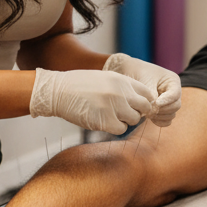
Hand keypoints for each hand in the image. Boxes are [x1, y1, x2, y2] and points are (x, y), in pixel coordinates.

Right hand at [29, 68, 154, 134]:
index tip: (136, 107)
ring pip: (133, 120)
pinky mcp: (105, 120)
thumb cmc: (80, 85)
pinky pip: (121, 129)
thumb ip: (123, 87)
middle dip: (137, 112)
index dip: (144, 102)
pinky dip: (115, 128)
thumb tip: (139, 100)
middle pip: (144, 107)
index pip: (147, 93)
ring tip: (110, 116)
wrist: (58, 91)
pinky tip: (104, 121)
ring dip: (124, 121)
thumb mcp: (105, 78)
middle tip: (125, 114)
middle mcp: (121, 92)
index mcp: (122, 80)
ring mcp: (114, 106)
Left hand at [103, 53, 180, 126]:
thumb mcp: (145, 82)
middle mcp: (174, 92)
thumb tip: (155, 109)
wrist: (131, 73)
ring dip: (160, 116)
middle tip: (148, 110)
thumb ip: (151, 95)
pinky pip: (167, 120)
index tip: (155, 103)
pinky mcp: (164, 110)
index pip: (174, 94)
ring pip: (172, 114)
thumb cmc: (138, 74)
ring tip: (147, 113)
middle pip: (176, 106)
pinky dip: (159, 121)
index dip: (166, 101)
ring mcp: (170, 102)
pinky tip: (149, 118)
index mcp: (173, 81)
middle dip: (162, 110)